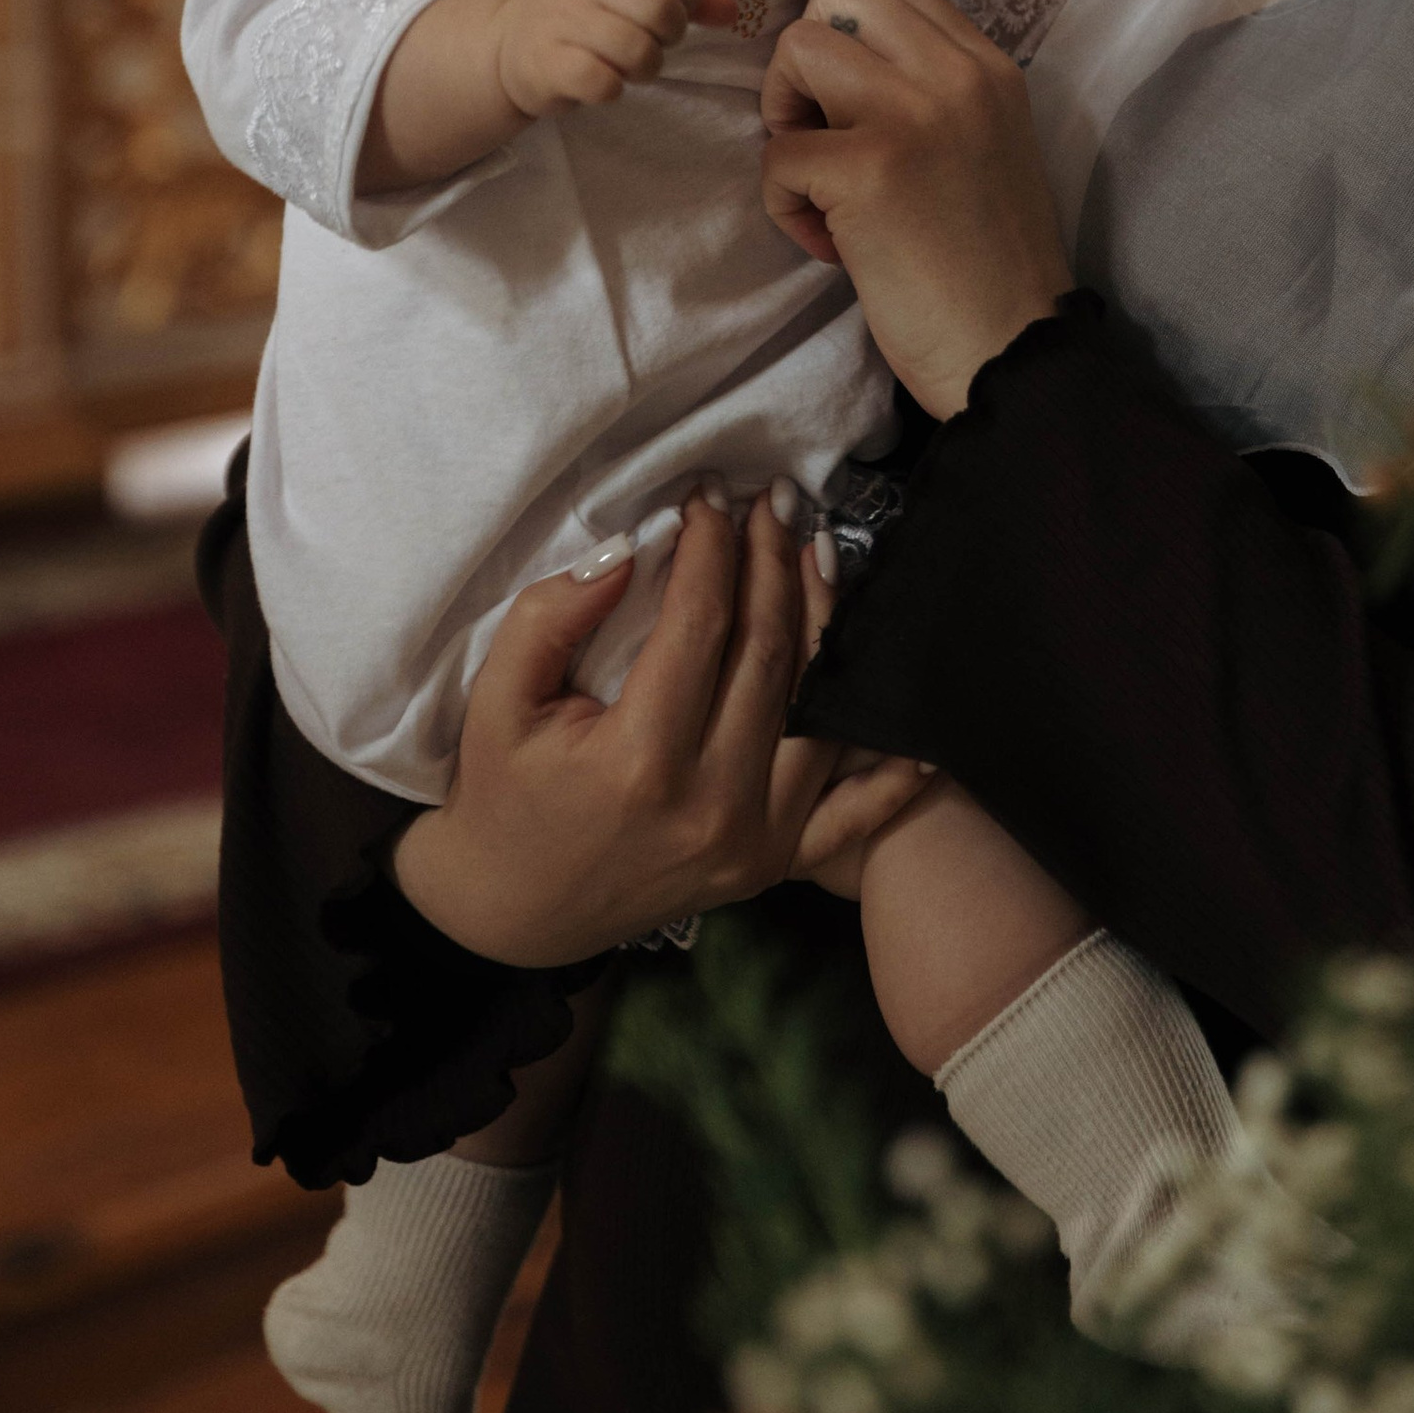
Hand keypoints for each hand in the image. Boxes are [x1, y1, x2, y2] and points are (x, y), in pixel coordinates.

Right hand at [393, 490, 932, 960]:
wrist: (509, 916)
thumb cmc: (499, 798)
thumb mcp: (496, 702)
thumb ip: (551, 618)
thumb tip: (628, 548)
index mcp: (639, 761)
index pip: (701, 623)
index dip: (712, 547)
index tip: (710, 496)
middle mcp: (713, 803)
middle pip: (772, 654)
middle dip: (774, 563)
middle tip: (773, 502)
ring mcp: (755, 841)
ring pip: (819, 712)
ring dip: (828, 623)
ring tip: (820, 553)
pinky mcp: (774, 865)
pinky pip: (855, 813)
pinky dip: (892, 769)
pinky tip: (917, 720)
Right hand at [497, 0, 725, 121]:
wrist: (508, 44)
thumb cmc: (584, 14)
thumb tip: (731, 13)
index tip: (674, 12)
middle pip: (661, 8)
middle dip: (669, 37)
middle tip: (652, 44)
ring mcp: (562, 19)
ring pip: (637, 49)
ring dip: (644, 68)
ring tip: (627, 66)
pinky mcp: (547, 63)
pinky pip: (603, 82)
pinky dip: (612, 89)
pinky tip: (602, 83)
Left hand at [760, 0, 1074, 418]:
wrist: (1009, 349)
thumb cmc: (989, 264)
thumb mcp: (985, 145)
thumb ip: (932, 92)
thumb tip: (836, 67)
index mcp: (988, 66)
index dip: (849, 40)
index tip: (855, 109)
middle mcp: (956, 73)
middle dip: (805, 62)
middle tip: (823, 136)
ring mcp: (913, 113)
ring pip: (796, 49)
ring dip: (785, 117)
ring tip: (819, 180)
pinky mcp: (868, 168)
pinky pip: (777, 152)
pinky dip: (784, 202)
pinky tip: (831, 245)